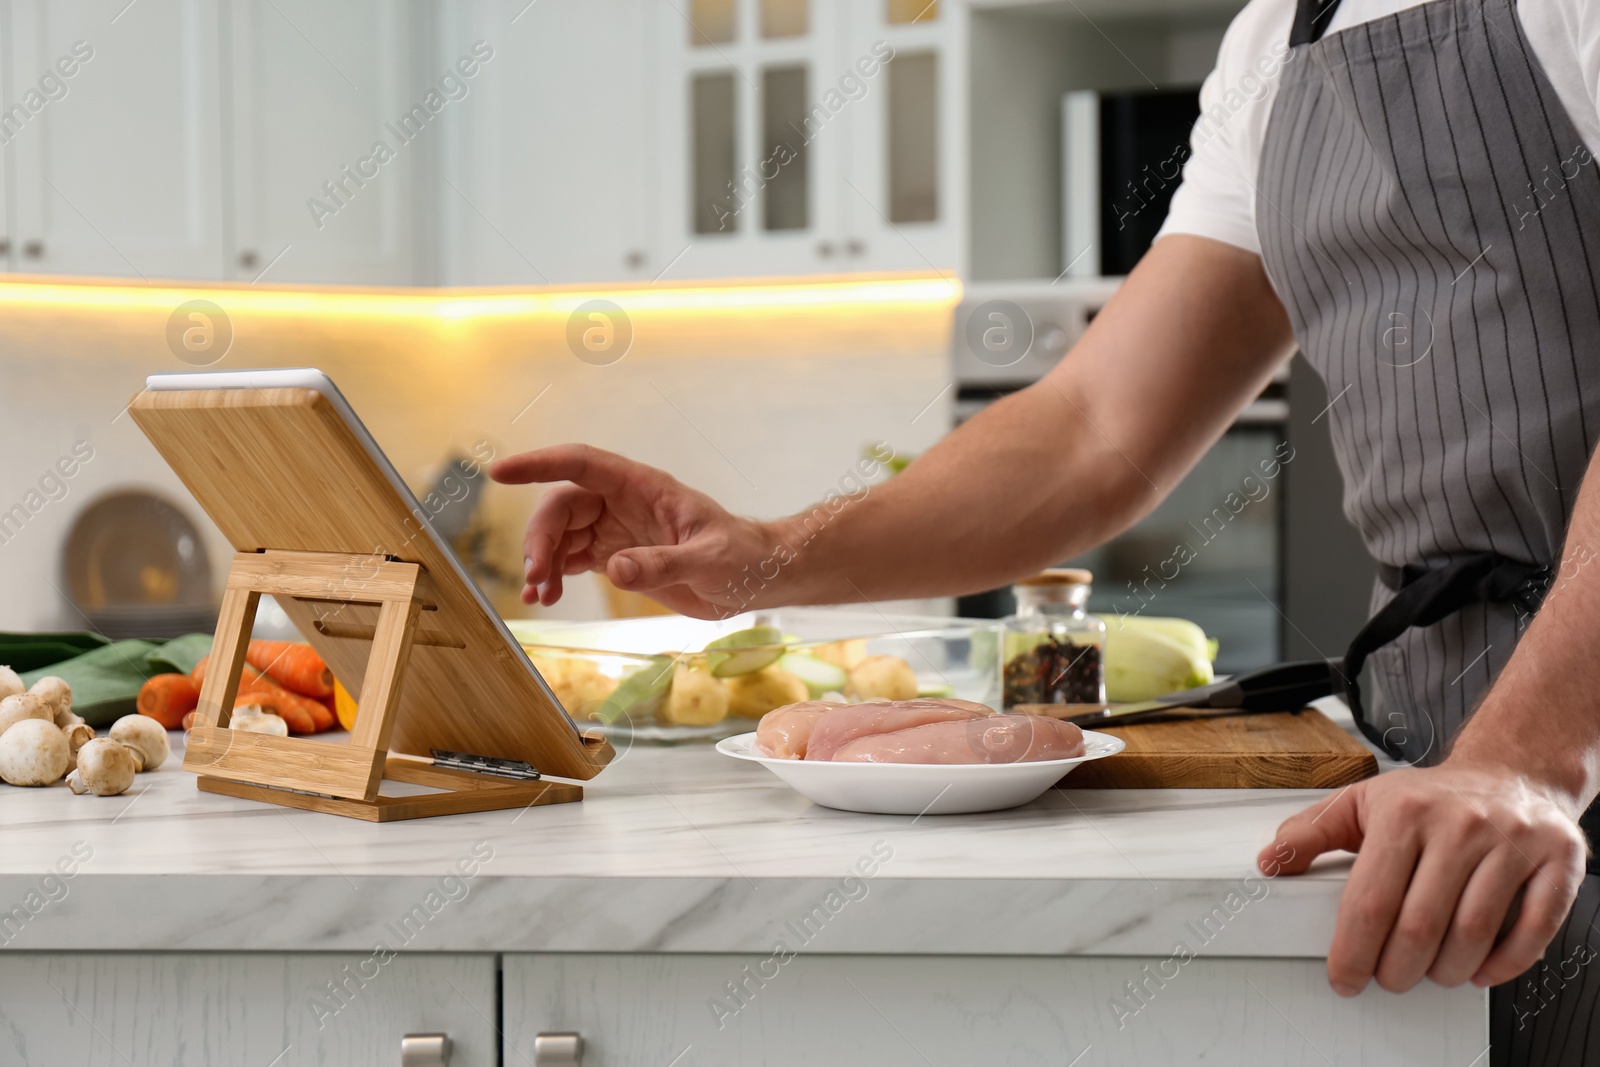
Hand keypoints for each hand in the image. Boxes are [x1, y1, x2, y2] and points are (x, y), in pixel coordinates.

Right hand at [491, 444, 778, 616]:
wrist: (756, 578)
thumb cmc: (742, 556)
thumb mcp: (710, 560)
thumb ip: (664, 563)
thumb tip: (614, 568)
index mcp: (644, 487)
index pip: (582, 464)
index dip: (541, 464)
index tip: (502, 472)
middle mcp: (624, 504)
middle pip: (563, 506)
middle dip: (541, 538)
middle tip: (537, 577)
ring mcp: (617, 530)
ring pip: (561, 535)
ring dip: (542, 561)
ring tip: (538, 595)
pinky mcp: (617, 558)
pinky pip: (572, 560)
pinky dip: (554, 576)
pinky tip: (547, 597)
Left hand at [1261, 762, 1586, 994]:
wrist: (1511, 772)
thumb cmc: (1431, 797)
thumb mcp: (1362, 802)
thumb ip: (1312, 833)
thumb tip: (1271, 861)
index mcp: (1405, 811)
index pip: (1370, 899)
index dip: (1353, 950)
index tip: (1345, 977)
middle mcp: (1460, 824)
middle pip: (1420, 925)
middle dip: (1397, 969)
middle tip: (1388, 978)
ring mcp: (1512, 842)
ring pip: (1473, 933)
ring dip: (1446, 971)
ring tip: (1430, 973)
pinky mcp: (1558, 860)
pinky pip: (1533, 929)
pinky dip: (1503, 963)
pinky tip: (1479, 968)